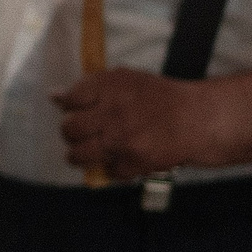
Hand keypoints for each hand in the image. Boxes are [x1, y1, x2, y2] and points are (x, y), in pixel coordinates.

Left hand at [55, 66, 204, 180]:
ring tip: (80, 154)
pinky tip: (113, 161)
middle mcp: (112, 113)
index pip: (69, 100)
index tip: (74, 110)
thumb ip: (90, 85)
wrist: (197, 119)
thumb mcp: (126, 79)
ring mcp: (121, 141)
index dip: (69, 106)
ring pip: (79, 155)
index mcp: (109, 88)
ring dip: (76, 156)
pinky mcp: (133, 163)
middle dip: (69, 132)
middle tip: (77, 133)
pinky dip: (109, 169)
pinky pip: (107, 172)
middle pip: (69, 129)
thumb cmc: (160, 97)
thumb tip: (54, 95)